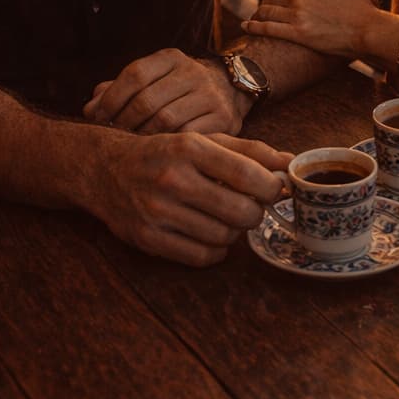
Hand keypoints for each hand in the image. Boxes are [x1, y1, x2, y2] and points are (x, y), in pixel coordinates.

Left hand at [83, 50, 243, 134]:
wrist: (231, 91)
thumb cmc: (177, 90)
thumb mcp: (152, 80)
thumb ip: (118, 90)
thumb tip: (90, 109)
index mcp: (171, 57)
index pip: (135, 73)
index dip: (111, 98)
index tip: (96, 118)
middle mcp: (193, 71)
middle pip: (147, 100)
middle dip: (124, 122)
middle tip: (113, 137)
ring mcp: (210, 95)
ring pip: (166, 121)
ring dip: (143, 137)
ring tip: (131, 146)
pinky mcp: (224, 118)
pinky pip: (187, 137)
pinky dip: (168, 146)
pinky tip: (157, 153)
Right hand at [89, 129, 292, 266]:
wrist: (107, 170)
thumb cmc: (166, 153)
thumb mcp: (204, 141)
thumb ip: (250, 151)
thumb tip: (290, 164)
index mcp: (189, 148)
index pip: (247, 175)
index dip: (271, 187)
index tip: (275, 189)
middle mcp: (173, 178)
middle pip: (240, 211)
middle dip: (256, 212)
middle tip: (252, 206)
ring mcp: (158, 211)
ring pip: (224, 237)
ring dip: (235, 231)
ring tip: (229, 217)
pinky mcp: (148, 239)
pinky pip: (200, 257)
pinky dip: (215, 251)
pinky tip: (211, 234)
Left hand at [244, 0, 381, 57]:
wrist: (367, 29)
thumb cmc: (353, 2)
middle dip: (266, 4)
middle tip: (265, 10)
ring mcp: (297, 16)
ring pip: (266, 12)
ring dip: (258, 14)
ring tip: (256, 18)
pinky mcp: (298, 34)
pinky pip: (268, 29)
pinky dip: (253, 27)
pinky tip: (246, 27)